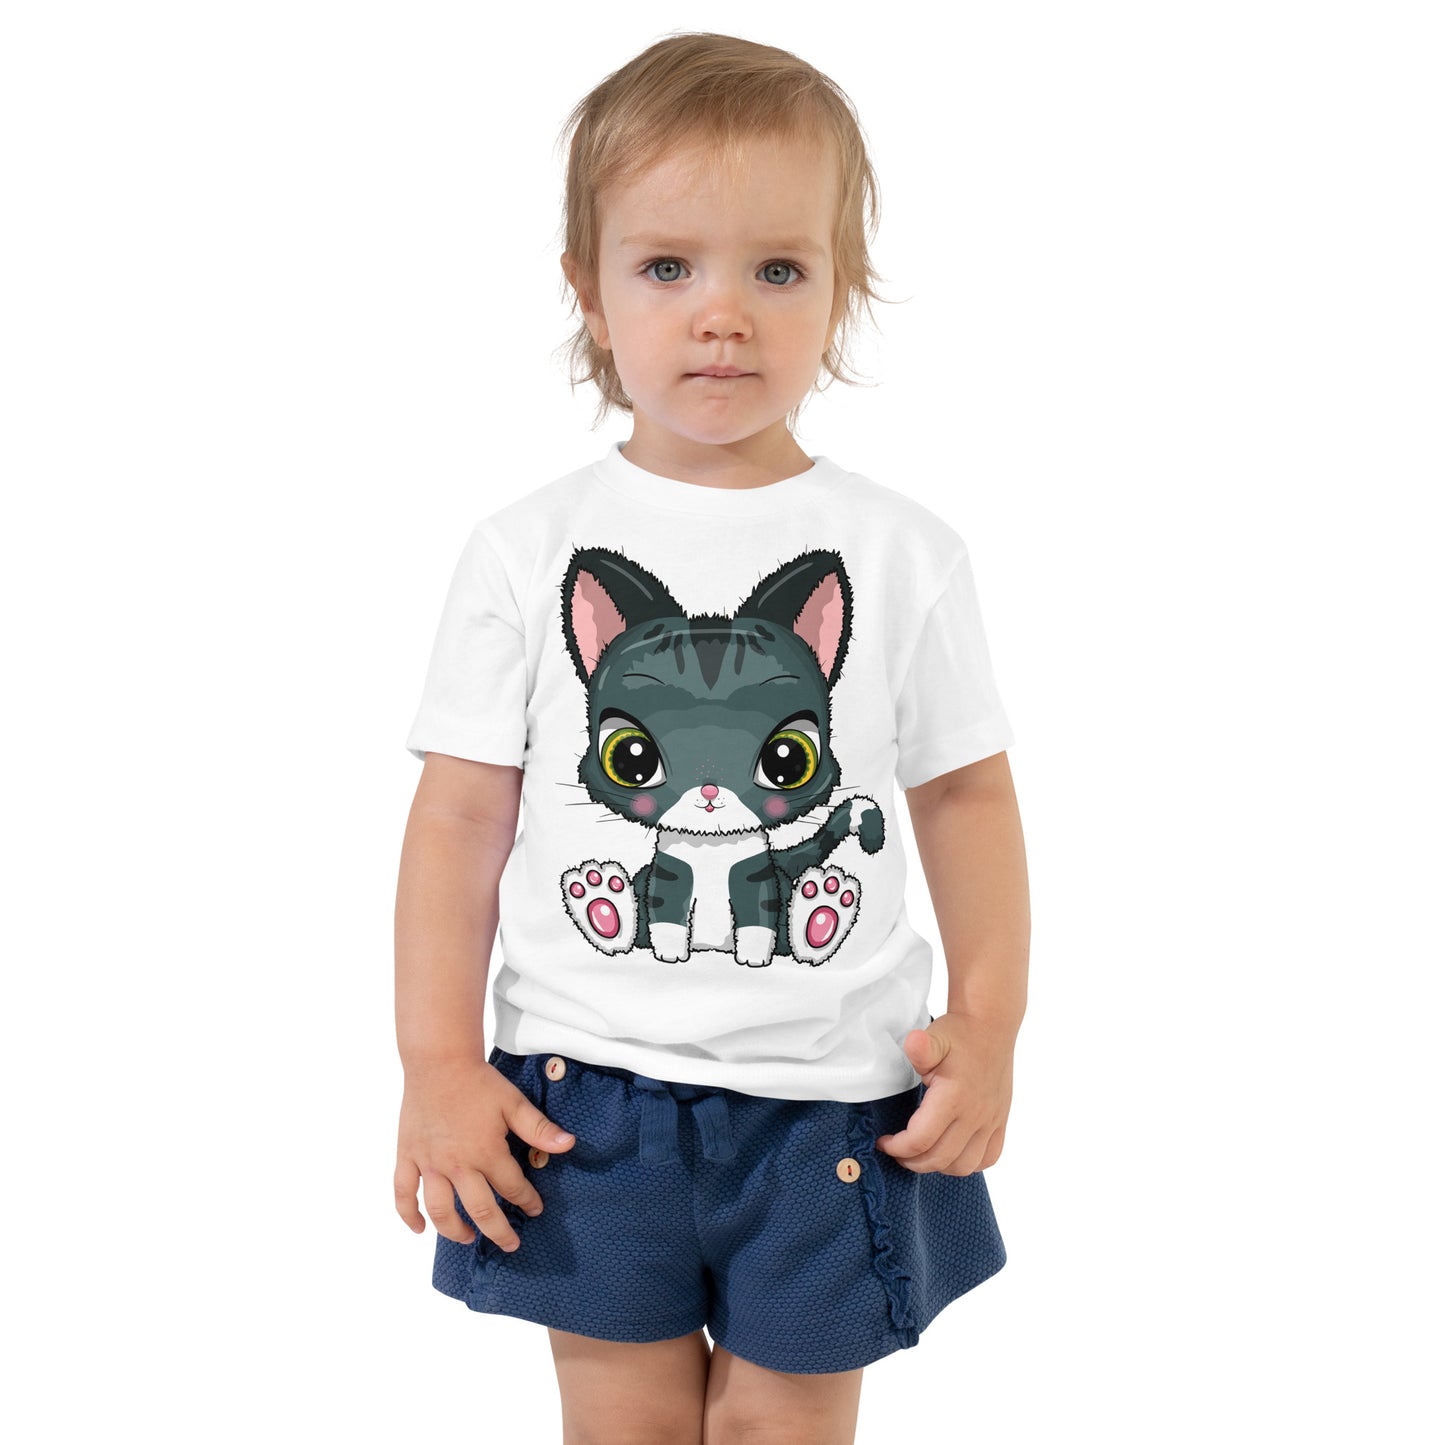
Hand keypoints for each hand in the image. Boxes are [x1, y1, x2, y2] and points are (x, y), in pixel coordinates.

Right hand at [394, 1057, 575, 1251]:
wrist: (438, 1061)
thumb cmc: (478, 1081)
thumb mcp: (513, 1103)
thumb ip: (539, 1129)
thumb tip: (569, 1145)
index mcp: (486, 1152)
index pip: (512, 1188)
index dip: (527, 1201)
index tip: (535, 1209)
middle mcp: (457, 1165)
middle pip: (479, 1210)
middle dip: (498, 1231)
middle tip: (510, 1244)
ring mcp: (429, 1164)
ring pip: (440, 1210)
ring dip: (455, 1231)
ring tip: (468, 1238)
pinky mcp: (407, 1156)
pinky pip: (403, 1193)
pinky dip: (408, 1214)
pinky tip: (419, 1228)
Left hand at [874, 1012, 1013, 1175]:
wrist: (990, 1026)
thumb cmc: (959, 1034)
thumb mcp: (935, 1037)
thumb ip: (921, 1047)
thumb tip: (914, 1043)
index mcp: (954, 1097)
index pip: (921, 1140)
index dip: (897, 1147)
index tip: (884, 1141)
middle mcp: (975, 1114)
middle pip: (939, 1158)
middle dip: (912, 1161)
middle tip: (897, 1151)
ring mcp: (991, 1121)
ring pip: (964, 1165)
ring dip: (938, 1166)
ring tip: (921, 1154)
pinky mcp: (1000, 1121)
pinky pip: (988, 1158)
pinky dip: (967, 1163)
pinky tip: (951, 1153)